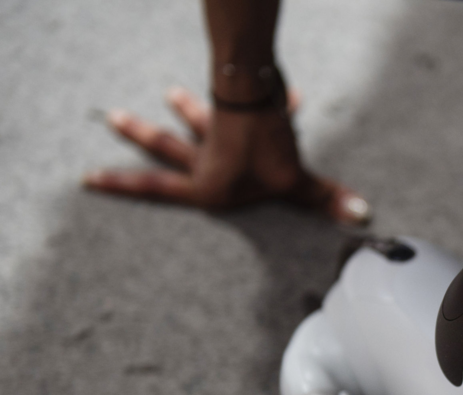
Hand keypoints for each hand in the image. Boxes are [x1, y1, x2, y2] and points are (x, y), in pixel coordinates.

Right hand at [84, 86, 370, 224]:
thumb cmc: (265, 146)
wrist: (256, 94)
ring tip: (170, 93)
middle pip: (168, 147)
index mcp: (208, 185)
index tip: (86, 177)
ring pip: (198, 120)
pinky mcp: (238, 110)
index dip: (124, 186)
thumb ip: (324, 201)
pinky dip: (275, 103)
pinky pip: (251, 110)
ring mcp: (220, 132)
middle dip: (141, 136)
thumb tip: (361, 218)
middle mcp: (208, 158)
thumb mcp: (293, 182)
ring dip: (187, 109)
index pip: (158, 189)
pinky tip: (295, 96)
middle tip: (113, 117)